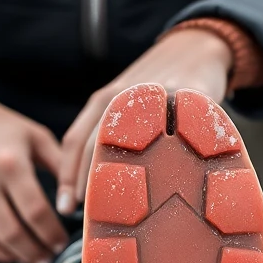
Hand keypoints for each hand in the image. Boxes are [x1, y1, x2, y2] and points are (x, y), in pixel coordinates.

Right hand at [0, 90, 69, 262]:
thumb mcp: (34, 136)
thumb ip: (60, 165)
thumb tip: (78, 199)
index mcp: (10, 163)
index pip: (35, 211)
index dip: (51, 233)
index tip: (62, 241)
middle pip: (13, 232)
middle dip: (36, 251)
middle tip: (50, 256)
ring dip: (16, 257)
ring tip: (34, 259)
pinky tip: (11, 252)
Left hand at [56, 28, 233, 214]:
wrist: (197, 45)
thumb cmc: (157, 87)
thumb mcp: (125, 104)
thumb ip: (106, 135)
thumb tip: (88, 188)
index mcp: (103, 101)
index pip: (75, 142)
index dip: (68, 177)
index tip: (65, 208)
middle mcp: (124, 96)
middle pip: (98, 145)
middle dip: (91, 184)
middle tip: (93, 217)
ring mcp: (157, 94)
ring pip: (138, 140)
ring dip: (129, 175)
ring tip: (129, 208)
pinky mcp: (191, 94)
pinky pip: (182, 129)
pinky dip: (177, 155)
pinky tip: (174, 181)